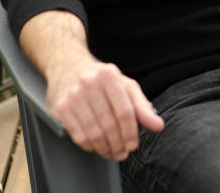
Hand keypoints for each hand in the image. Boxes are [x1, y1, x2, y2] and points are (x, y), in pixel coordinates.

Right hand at [46, 53, 164, 160]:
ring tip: (111, 153)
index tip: (133, 145)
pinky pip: (77, 134)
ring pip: (93, 132)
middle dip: (118, 144)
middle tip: (122, 154)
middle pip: (109, 124)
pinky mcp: (60, 107)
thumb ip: (141, 106)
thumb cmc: (101, 80)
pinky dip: (89, 145)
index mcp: (109, 75)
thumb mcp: (125, 86)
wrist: (67, 65)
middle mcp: (89, 82)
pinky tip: (95, 147)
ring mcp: (72, 94)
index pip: (125, 111)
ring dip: (104, 148)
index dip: (131, 132)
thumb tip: (158, 125)